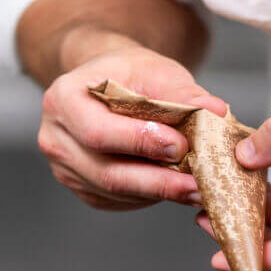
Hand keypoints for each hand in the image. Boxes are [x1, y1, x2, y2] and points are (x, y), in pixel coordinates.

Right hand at [37, 39, 226, 210]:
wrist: (108, 83)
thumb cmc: (128, 73)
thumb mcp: (155, 70)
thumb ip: (184, 92)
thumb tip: (215, 111)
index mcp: (63, 100)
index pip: (98, 132)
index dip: (140, 143)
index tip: (180, 145)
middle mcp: (56, 139)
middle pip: (107, 172)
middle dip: (157, 180)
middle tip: (197, 184)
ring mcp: (66, 169)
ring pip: (115, 192)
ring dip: (159, 193)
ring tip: (197, 188)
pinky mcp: (84, 189)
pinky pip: (119, 200)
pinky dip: (150, 196)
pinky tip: (175, 187)